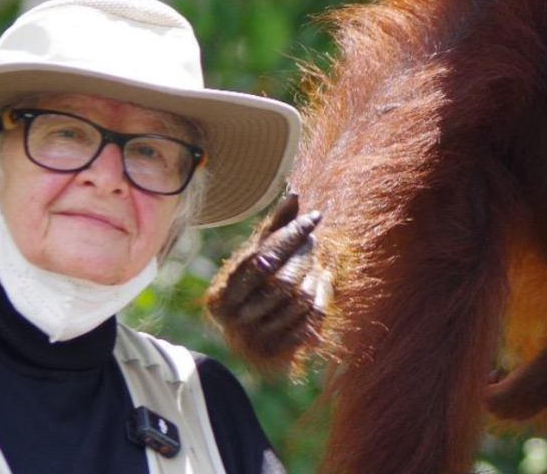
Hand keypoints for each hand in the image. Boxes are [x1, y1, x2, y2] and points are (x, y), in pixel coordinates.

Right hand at [206, 193, 330, 364]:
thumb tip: (294, 194)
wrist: (246, 341)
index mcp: (224, 293)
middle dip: (305, 258)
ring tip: (319, 264)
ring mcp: (256, 337)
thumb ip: (274, 230)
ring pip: (302, 300)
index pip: (263, 258)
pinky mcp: (278, 352)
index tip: (313, 217)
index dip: (291, 235)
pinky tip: (322, 285)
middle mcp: (236, 318)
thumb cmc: (253, 288)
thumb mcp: (257, 258)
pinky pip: (312, 322)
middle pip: (283, 281)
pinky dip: (322, 301)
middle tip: (314, 242)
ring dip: (317, 278)